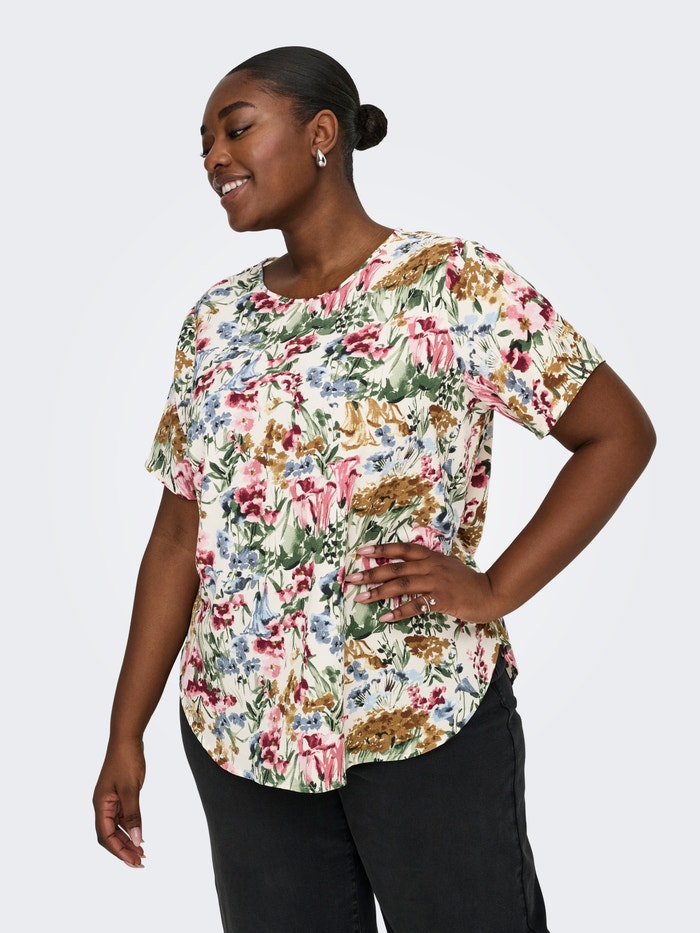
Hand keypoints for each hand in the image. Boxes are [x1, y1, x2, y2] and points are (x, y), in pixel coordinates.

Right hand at [93, 737, 145, 867]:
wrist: (127, 738)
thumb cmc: (126, 760)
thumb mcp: (131, 789)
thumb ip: (134, 815)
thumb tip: (138, 840)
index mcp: (100, 805)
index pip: (106, 836)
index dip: (119, 850)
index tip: (134, 861)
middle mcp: (102, 805)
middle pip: (109, 835)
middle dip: (123, 850)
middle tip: (140, 862)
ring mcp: (110, 800)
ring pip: (116, 827)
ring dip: (128, 840)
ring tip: (142, 853)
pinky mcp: (119, 795)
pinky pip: (122, 817)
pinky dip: (130, 828)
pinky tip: (140, 835)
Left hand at [345, 542, 496, 623]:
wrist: (490, 593)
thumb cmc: (466, 582)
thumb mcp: (446, 566)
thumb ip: (427, 565)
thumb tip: (405, 568)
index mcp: (431, 556)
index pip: (401, 549)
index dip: (380, 549)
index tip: (360, 551)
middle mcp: (431, 566)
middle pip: (396, 568)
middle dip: (371, 573)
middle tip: (351, 579)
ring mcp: (437, 582)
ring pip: (402, 585)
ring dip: (379, 592)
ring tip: (361, 598)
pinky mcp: (442, 599)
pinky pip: (416, 605)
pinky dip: (399, 611)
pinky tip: (385, 617)